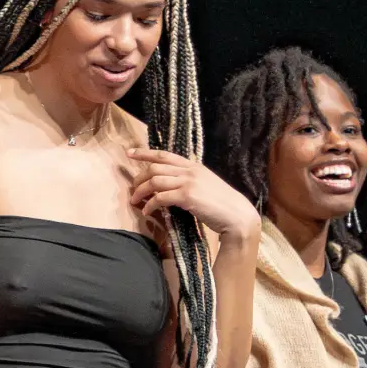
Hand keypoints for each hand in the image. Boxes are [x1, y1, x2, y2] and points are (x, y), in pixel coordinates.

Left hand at [126, 148, 259, 241]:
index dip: (145, 153)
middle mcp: (190, 171)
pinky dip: (150, 204)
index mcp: (194, 166)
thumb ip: (189, 181)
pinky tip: (147, 211)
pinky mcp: (187, 196)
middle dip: (139, 178)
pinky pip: (160, 197)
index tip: (129, 153)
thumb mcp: (205, 185)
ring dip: (141, 191)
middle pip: (155, 167)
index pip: (164, 155)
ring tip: (135, 201)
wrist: (237, 215)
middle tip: (133, 189)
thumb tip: (168, 186)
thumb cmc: (222, 204)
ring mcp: (188, 182)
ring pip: (154, 180)